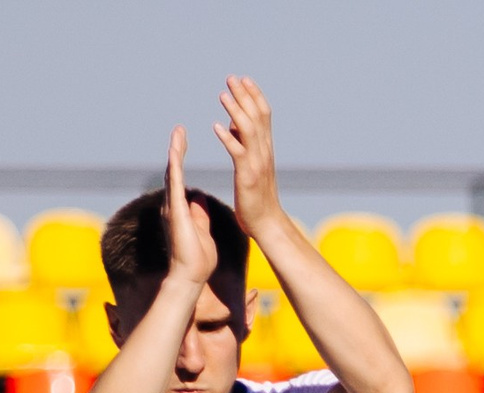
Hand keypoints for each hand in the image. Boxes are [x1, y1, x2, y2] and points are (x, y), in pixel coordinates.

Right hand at [161, 127, 217, 285]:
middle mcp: (172, 205)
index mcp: (180, 209)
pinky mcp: (175, 211)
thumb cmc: (197, 259)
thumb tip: (197, 199)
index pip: (180, 179)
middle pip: (173, 171)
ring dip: (174, 152)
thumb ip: (198, 214)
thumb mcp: (201, 230)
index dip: (181, 160)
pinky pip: (175, 184)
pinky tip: (176, 152)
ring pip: (172, 173)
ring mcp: (172, 207)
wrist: (191, 276)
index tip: (184, 143)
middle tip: (179, 130)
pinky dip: (175, 167)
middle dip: (176, 149)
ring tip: (178, 133)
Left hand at [212, 76, 282, 233]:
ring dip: (236, 111)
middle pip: (257, 117)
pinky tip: (216, 126)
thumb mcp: (252, 165)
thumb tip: (233, 123)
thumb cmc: (258, 196)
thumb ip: (244, 142)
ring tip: (223, 95)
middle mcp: (264, 152)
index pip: (263, 116)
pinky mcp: (248, 176)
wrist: (267, 223)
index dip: (254, 96)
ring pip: (249, 131)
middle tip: (232, 78)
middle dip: (245, 96)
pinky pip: (238, 154)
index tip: (243, 79)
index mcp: (265, 149)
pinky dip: (228, 139)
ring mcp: (257, 163)